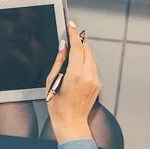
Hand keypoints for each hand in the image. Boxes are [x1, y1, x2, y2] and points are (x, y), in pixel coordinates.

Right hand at [43, 22, 99, 141]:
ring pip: (91, 58)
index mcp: (76, 75)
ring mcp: (95, 80)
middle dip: (79, 41)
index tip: (71, 25)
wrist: (71, 123)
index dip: (74, 34)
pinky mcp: (98, 84)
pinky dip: (86, 62)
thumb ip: (58, 62)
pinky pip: (93, 67)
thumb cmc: (58, 106)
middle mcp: (88, 76)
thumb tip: (63, 47)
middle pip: (87, 50)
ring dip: (83, 51)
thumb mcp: (51, 82)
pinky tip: (77, 65)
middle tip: (71, 36)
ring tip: (73, 51)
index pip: (78, 47)